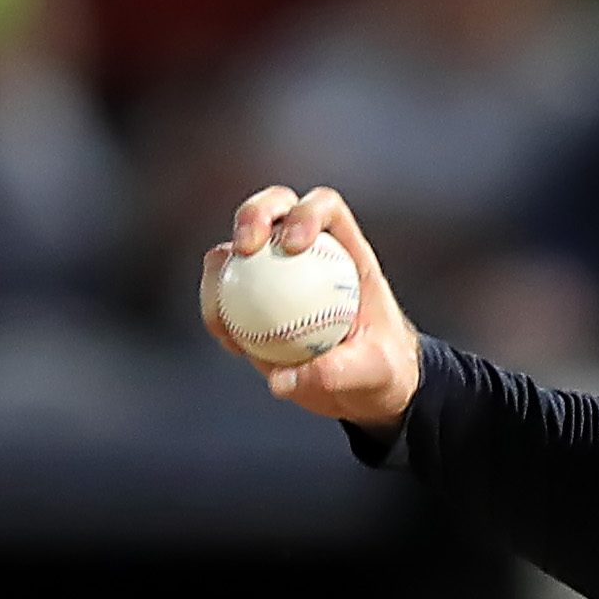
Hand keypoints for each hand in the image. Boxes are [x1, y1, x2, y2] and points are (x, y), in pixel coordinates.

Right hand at [206, 185, 420, 425]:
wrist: (366, 389)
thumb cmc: (381, 370)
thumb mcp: (372, 373)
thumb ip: (333, 372)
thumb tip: (281, 380)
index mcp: (346, 251)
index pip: (324, 209)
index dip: (305, 213)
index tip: (293, 246)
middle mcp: (306, 251)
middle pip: (274, 209)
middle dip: (253, 214)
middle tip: (245, 249)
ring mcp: (274, 272)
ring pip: (235, 250)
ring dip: (219, 269)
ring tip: (222, 308)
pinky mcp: (251, 300)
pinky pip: (223, 296)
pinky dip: (217, 311)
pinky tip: (225, 338)